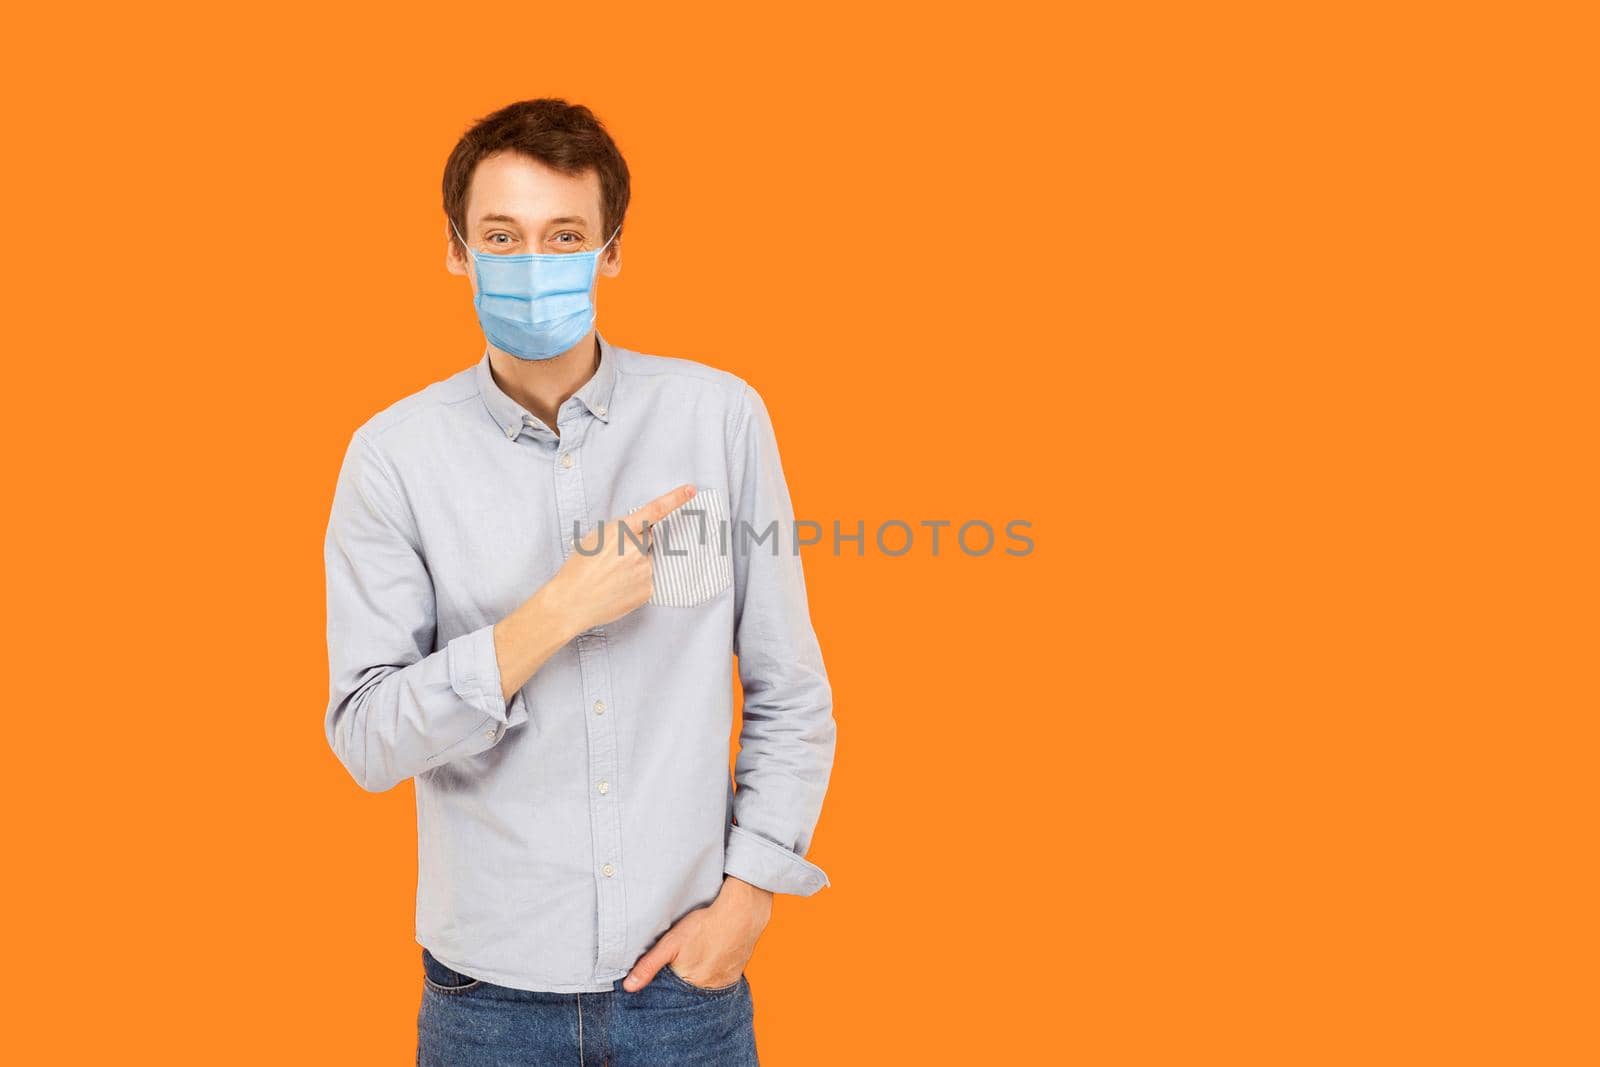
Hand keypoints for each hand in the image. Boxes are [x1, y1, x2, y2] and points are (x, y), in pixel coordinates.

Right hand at [541, 484, 695, 635]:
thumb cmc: (578, 569)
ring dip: (634, 564)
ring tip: (611, 576)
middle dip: (635, 544)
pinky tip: (618, 588)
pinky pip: (647, 579)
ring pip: (646, 560)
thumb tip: (638, 530)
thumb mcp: (594, 538)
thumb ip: (619, 530)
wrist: (571, 602)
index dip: (675, 498)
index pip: (654, 510)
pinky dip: (635, 582)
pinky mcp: (648, 589)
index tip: (690, 490)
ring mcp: (644, 569)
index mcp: (621, 531)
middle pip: (647, 538)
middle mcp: (636, 548)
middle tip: (612, 558)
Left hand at [622, 877, 772, 991]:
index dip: (664, 988)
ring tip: (694, 962)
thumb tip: (628, 987)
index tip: (662, 979)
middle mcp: (708, 990)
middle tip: (680, 964)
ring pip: (703, 990)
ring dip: (696, 982)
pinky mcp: (735, 977)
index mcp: (689, 985)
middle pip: (687, 995)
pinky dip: (711, 976)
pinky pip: (718, 984)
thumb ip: (649, 965)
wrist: (742, 913)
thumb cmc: (705, 925)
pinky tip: (708, 961)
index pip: (670, 998)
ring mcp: (724, 985)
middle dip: (680, 986)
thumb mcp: (671, 942)